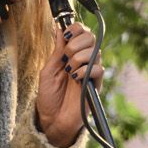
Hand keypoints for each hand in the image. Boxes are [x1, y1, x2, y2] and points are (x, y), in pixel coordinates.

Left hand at [35, 22, 105, 146]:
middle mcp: (84, 61)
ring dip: (78, 58)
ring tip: (68, 71)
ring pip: (95, 52)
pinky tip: (75, 79)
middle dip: (76, 43)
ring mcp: (91, 72)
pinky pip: (99, 70)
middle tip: (65, 58)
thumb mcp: (48, 69)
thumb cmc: (49, 96)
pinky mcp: (96, 85)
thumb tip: (58, 28)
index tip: (66, 35)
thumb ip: (57, 50)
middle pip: (91, 37)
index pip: (82, 32)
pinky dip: (85, 71)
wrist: (52, 119)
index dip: (76, 28)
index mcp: (71, 54)